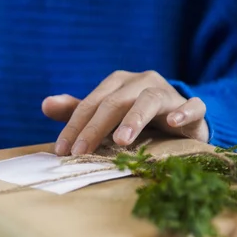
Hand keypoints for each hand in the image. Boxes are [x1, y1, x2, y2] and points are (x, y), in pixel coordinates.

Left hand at [42, 70, 208, 155]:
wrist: (180, 119)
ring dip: (134, 119)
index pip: (90, 104)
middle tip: (80, 153)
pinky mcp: (192, 107)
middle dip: (95, 128)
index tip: (61, 151)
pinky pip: (192, 106)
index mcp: (117, 84)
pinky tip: (174, 122)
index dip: (74, 127)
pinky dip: (184, 111)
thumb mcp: (103, 115)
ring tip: (121, 140)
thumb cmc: (133, 118)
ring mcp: (167, 93)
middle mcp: (140, 82)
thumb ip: (75, 111)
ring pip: (148, 100)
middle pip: (114, 103)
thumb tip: (44, 104)